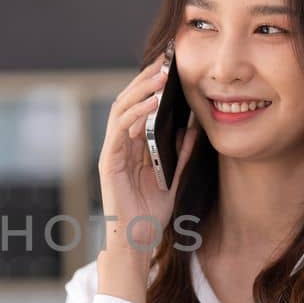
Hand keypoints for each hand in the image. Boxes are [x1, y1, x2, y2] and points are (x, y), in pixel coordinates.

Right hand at [96, 52, 199, 262]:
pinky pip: (120, 130)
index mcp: (133, 147)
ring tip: (160, 76)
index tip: (171, 68)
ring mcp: (112, 152)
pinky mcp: (108, 162)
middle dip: (146, 80)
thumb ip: (183, 154)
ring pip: (121, 109)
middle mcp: (120, 145)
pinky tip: (151, 105)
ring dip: (140, 90)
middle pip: (128, 102)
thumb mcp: (175, 179)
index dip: (152, 86)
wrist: (136, 240)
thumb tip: (194, 127)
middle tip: (166, 62)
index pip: (139, 107)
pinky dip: (135, 114)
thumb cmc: (152, 214)